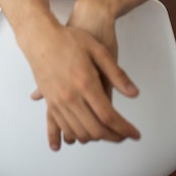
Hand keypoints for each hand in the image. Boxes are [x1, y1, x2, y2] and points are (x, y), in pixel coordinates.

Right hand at [27, 25, 138, 150]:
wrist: (40, 37)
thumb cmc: (69, 40)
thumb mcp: (98, 50)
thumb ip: (117, 74)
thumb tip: (134, 93)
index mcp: (85, 83)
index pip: (108, 116)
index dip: (124, 129)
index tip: (134, 134)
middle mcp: (70, 97)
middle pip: (95, 130)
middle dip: (113, 137)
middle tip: (124, 134)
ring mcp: (58, 101)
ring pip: (79, 132)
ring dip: (96, 138)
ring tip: (108, 133)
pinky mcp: (50, 102)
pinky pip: (63, 127)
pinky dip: (74, 136)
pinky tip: (83, 136)